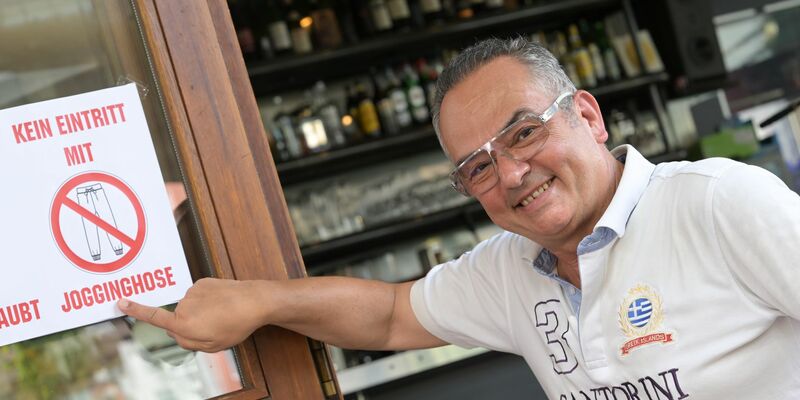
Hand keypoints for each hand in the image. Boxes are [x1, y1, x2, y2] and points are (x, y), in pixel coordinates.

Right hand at [118, 278, 267, 351]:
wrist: (255, 301)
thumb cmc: (236, 325)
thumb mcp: (212, 346)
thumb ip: (188, 342)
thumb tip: (175, 332)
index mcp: (184, 325)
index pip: (154, 318)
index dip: (136, 311)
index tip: (120, 302)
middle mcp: (184, 306)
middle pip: (178, 320)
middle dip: (190, 325)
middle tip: (214, 327)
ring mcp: (193, 292)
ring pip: (190, 308)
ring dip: (201, 312)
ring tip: (222, 314)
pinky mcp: (202, 282)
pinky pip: (199, 296)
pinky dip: (208, 301)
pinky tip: (222, 304)